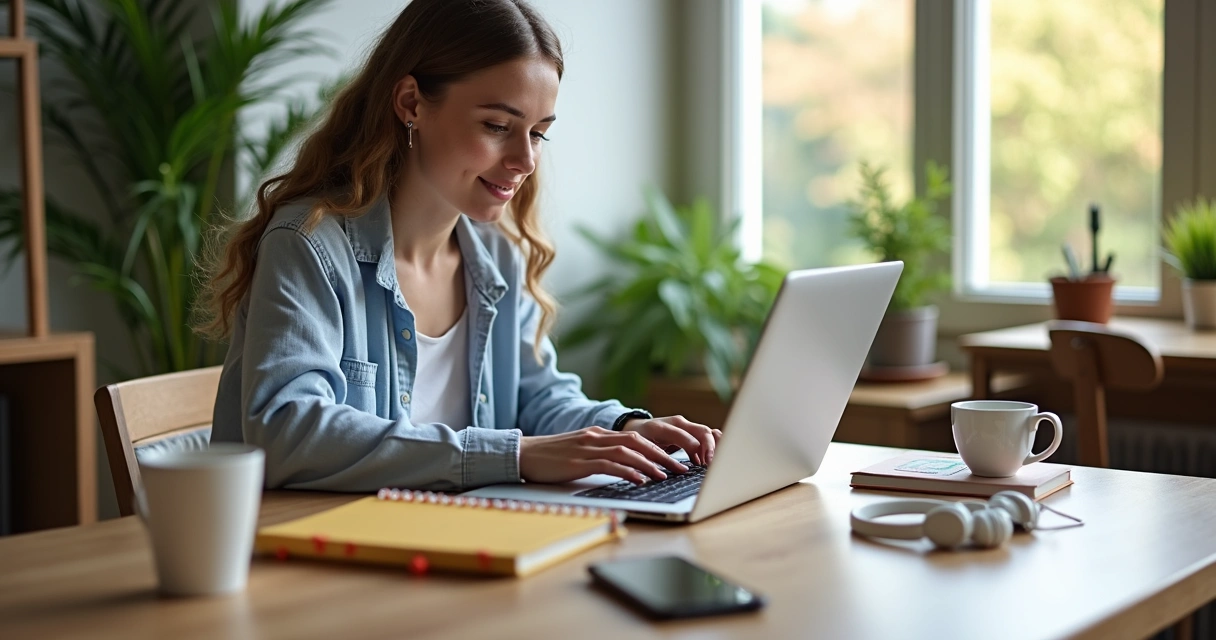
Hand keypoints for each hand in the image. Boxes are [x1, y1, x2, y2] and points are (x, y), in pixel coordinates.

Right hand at [519, 427, 688, 484]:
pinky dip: (628, 471)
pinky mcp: (579, 461)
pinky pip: (609, 464)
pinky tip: (640, 479)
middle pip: (638, 442)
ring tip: (666, 475)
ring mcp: (588, 448)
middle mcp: (597, 437)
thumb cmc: (550, 458)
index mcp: (598, 434)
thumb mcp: (579, 453)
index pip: (635, 438)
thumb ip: (600, 456)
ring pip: (627, 452)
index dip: (658, 448)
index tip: (674, 459)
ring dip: (650, 464)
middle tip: (681, 467)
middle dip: (662, 455)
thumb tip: (624, 469)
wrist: (523, 454)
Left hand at [621, 415, 721, 465]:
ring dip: (713, 447)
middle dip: (711, 447)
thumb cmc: (638, 439)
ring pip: (706, 433)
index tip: (703, 463)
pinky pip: (704, 437)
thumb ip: (653, 458)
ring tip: (714, 462)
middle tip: (711, 464)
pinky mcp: (689, 431)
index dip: (696, 449)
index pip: (686, 436)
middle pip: (703, 431)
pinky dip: (709, 447)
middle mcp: (678, 423)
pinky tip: (708, 460)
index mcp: (663, 427)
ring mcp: (685, 425)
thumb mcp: (641, 449)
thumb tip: (666, 472)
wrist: (636, 428)